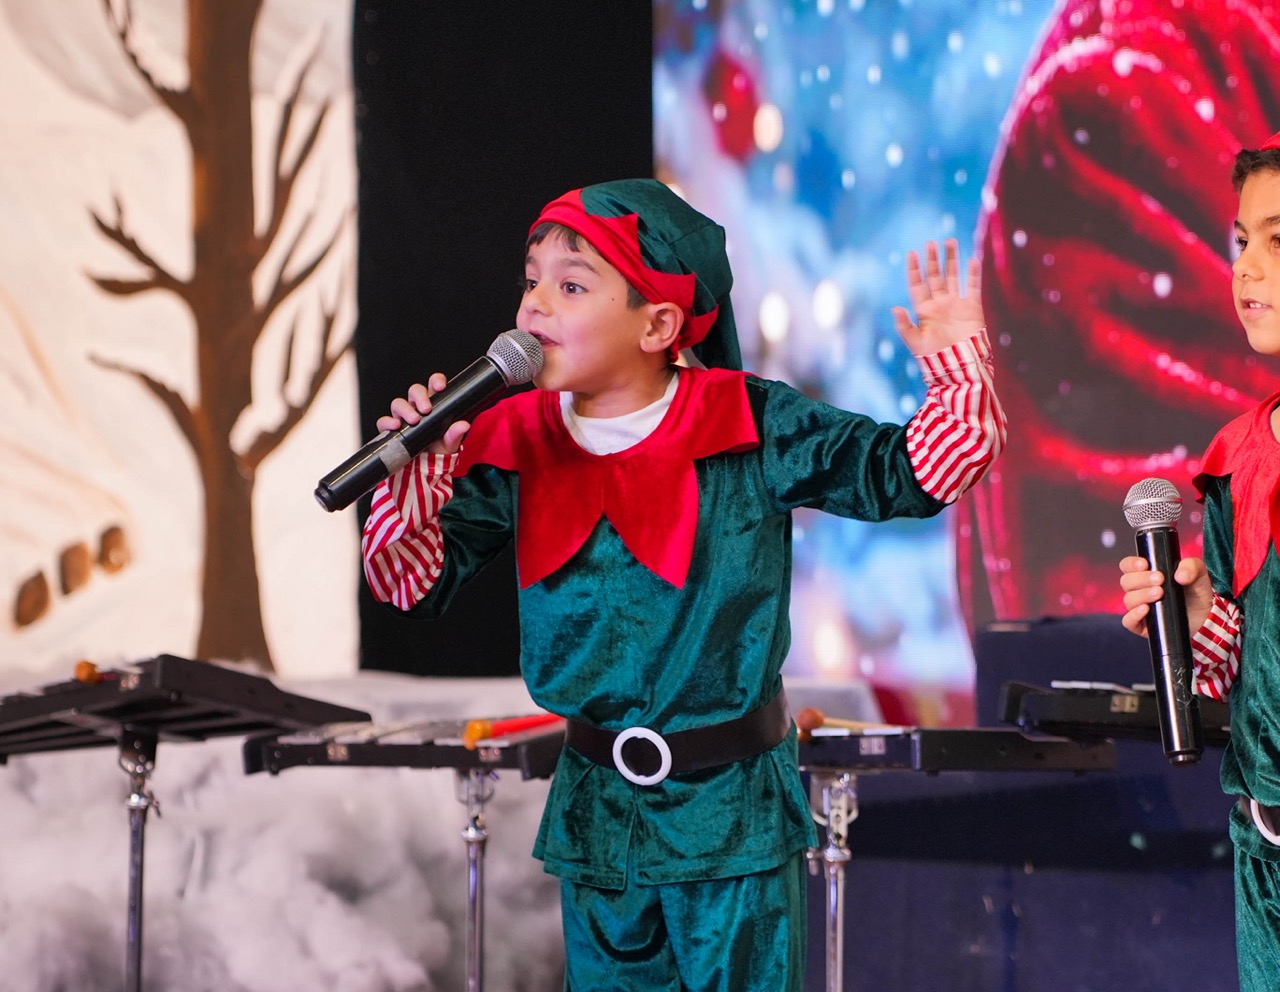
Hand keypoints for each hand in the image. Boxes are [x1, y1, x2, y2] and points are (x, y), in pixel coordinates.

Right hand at [377, 372, 470, 455]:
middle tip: (426, 409)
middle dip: (420, 396)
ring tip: (414, 420)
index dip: (436, 381)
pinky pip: (384, 421)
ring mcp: (403, 417)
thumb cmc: (438, 450)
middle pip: (415, 390)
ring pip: (398, 403)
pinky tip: (395, 426)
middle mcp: (417, 408)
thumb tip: (463, 425)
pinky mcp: (390, 429)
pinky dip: (387, 422)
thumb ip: (455, 435)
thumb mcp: (449, 444)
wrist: (425, 469)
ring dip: (405, 409)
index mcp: (434, 405)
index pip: (433, 385)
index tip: (440, 387)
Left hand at [891, 239, 985, 354]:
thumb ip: (905, 326)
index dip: (915, 269)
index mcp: (924, 310)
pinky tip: (972, 260)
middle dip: (933, 260)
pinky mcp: (972, 308)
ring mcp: (956, 304)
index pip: (918, 285)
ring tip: (950, 242)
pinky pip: (973, 287)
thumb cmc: (934, 357)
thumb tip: (895, 308)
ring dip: (951, 260)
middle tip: (931, 243)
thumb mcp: (915, 342)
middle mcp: (939, 304)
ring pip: (953, 277)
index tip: (912, 253)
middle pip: (935, 276)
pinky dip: (973, 274)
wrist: (958, 367)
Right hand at [1118, 555, 1213, 638]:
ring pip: (1128, 600)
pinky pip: (1129, 621)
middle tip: (1160, 579)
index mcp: (1145, 574)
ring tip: (1160, 594)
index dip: (1131, 564)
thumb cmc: (1196, 591)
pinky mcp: (1142, 625)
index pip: (1128, 566)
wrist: (1205, 615)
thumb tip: (1180, 575)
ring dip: (1142, 595)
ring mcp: (1138, 608)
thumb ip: (1191, 566)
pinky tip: (1146, 609)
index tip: (1145, 565)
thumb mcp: (1198, 573)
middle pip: (1126, 582)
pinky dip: (1134, 615)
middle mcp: (1138, 590)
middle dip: (1142, 579)